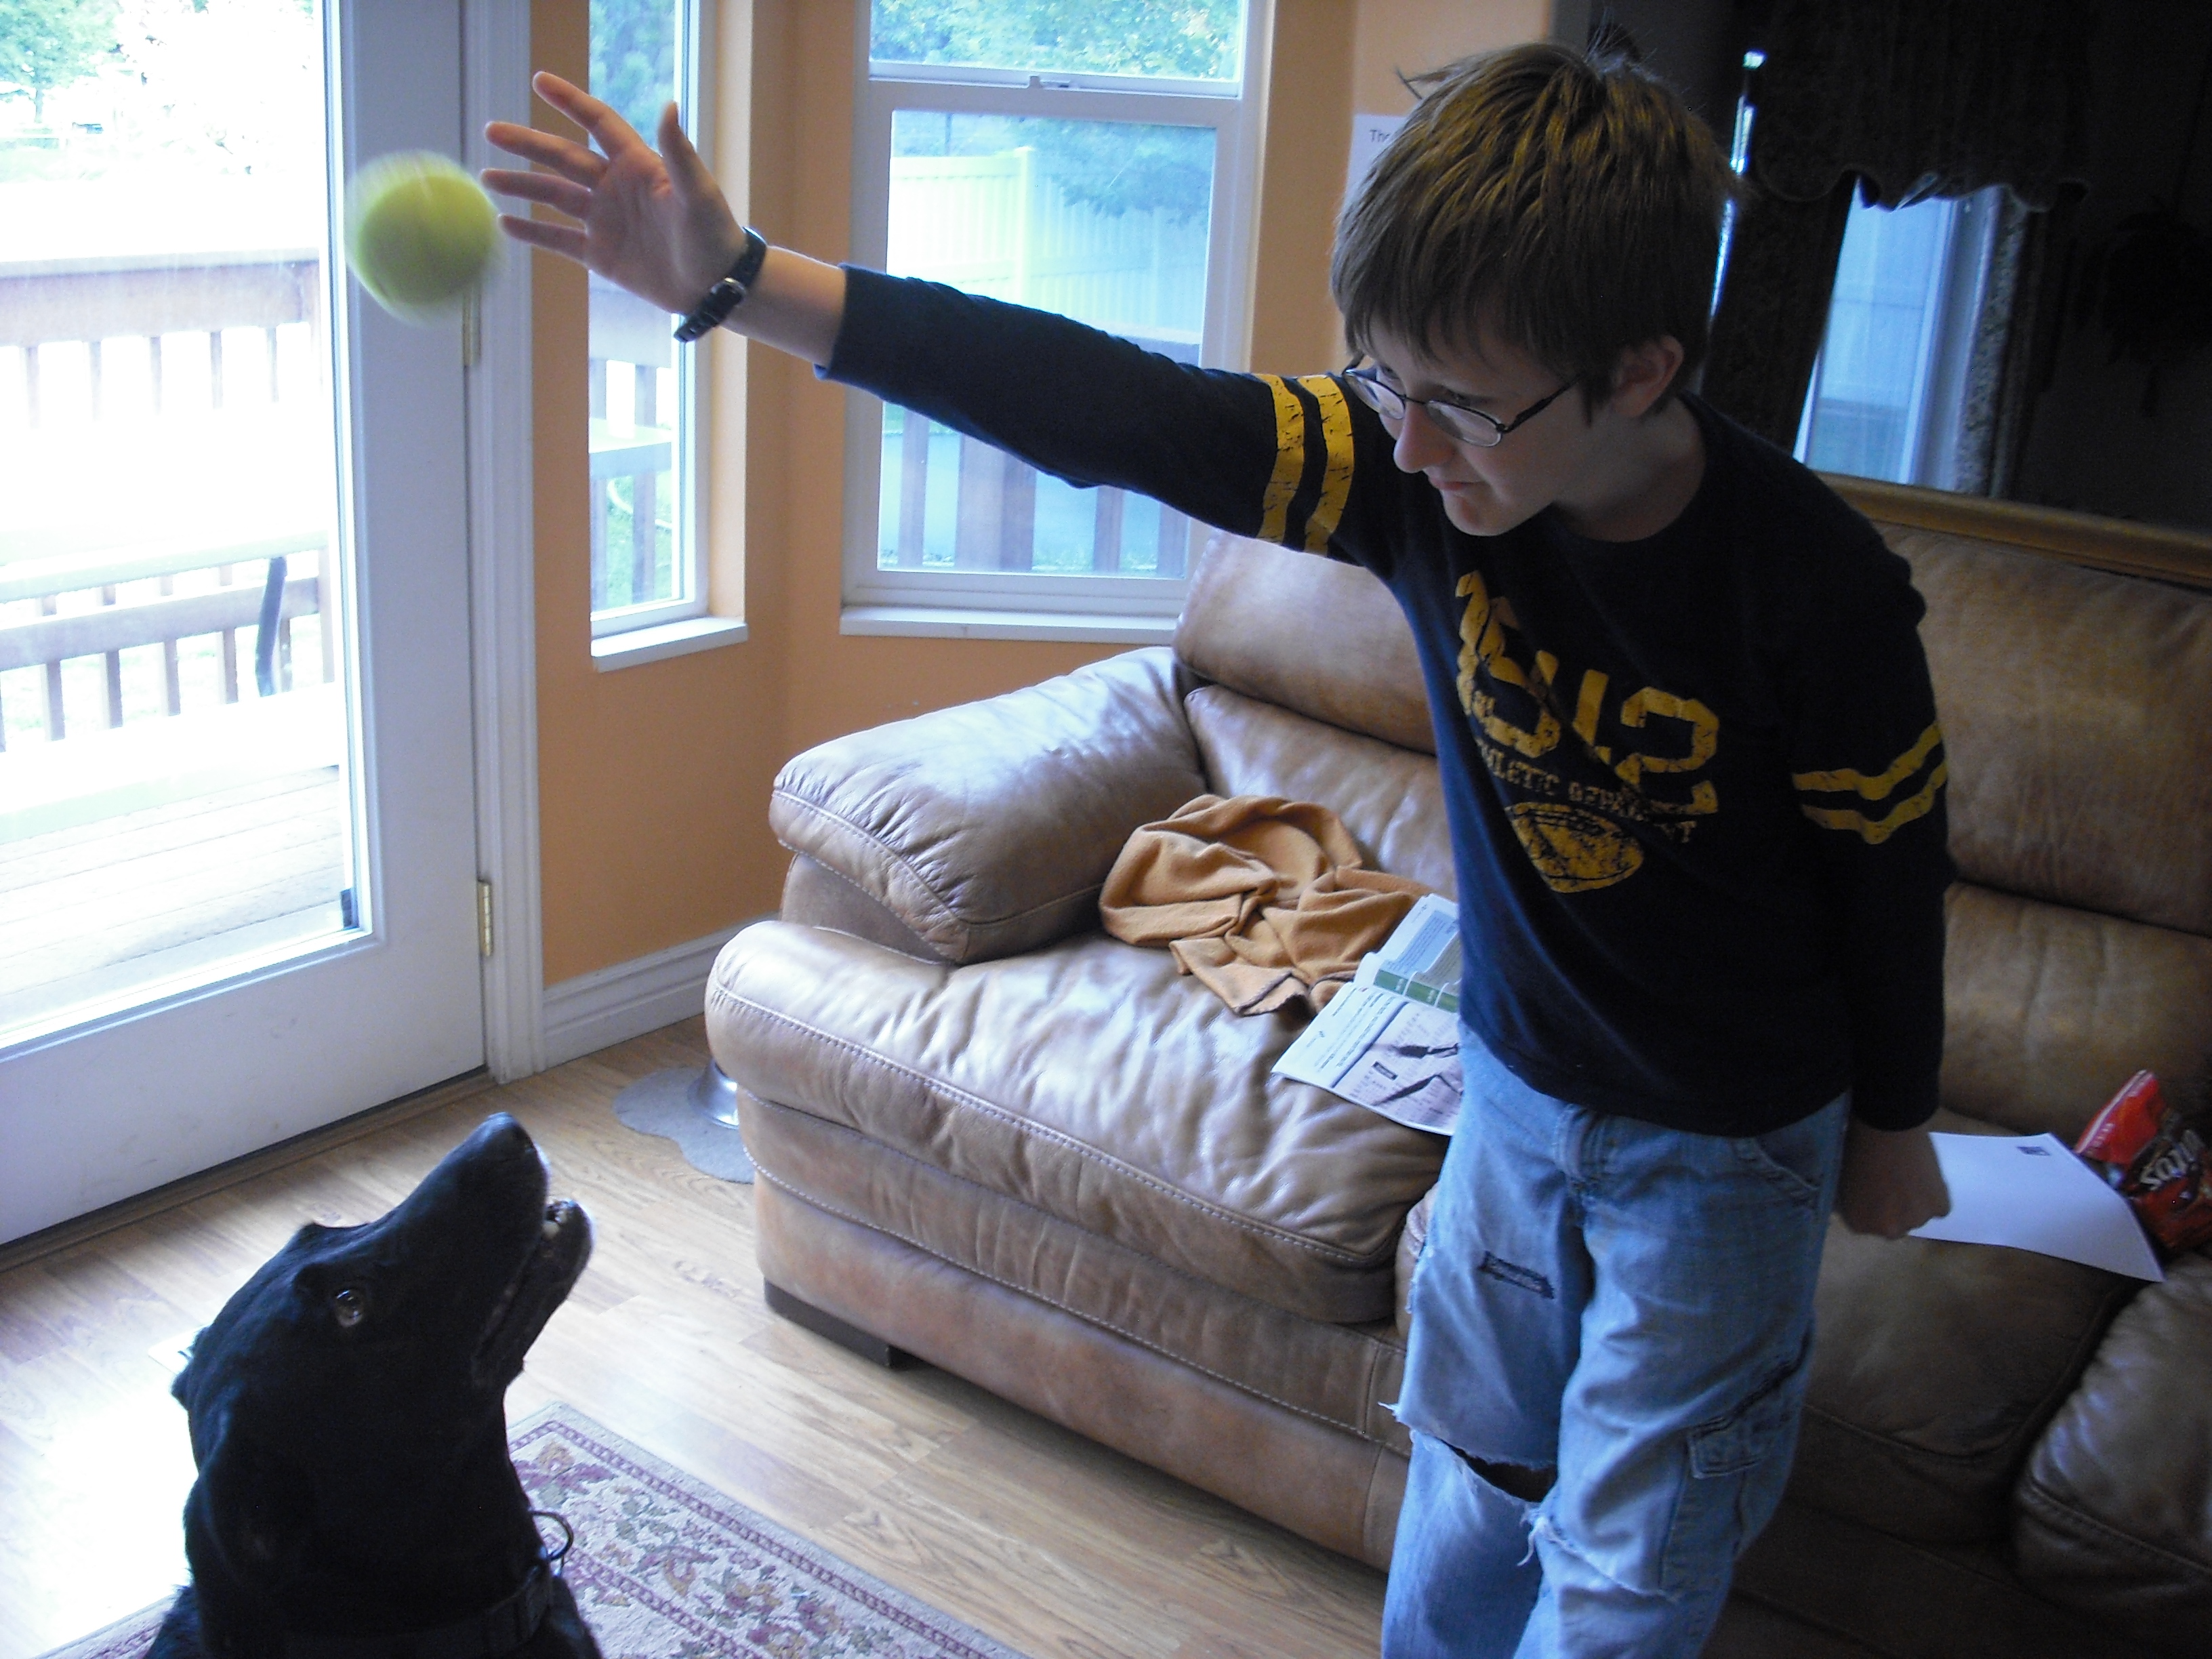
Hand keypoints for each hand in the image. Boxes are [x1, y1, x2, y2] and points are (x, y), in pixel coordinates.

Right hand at [481, 71, 743, 314]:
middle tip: (492, 130)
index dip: (570, 101)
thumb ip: (679, 152)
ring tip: (486, 178)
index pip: (597, 123)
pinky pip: (559, 239)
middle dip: (528, 144)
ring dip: (522, 186)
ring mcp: (605, 220)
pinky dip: (533, 232)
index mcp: (637, 165)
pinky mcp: (601, 254)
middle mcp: (615, 187)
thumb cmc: (715, 235)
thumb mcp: (698, 193)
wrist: (717, 286)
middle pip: (563, 157)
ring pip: (554, 197)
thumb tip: (670, 105)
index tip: (539, 81)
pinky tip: (505, 223)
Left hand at [1836, 1120, 1950, 1238]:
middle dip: (1895, 1211)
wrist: (1887, 1127)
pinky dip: (1935, 1195)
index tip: (1876, 1191)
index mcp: (1859, 1223)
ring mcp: (1916, 1220)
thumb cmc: (1858, 1147)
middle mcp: (1887, 1230)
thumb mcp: (1846, 1181)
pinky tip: (1926, 1175)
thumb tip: (1865, 1204)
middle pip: (1894, 1226)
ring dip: (1916, 1204)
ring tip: (1911, 1177)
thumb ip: (1857, 1201)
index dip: (1874, 1207)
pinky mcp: (1939, 1207)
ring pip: (1918, 1217)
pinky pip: (1939, 1207)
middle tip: (1895, 1186)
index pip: (1868, 1224)